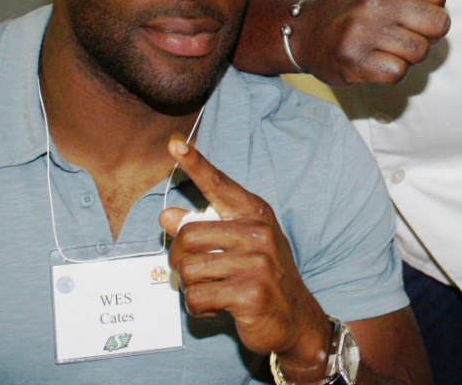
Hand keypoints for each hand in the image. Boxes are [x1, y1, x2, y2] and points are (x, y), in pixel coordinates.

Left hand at [159, 138, 329, 380]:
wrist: (294, 317)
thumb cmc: (262, 276)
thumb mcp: (238, 246)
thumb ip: (204, 229)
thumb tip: (166, 217)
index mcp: (254, 214)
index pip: (219, 184)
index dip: (196, 163)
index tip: (175, 143)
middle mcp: (258, 233)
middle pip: (188, 236)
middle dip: (179, 259)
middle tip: (191, 271)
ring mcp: (257, 262)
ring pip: (189, 269)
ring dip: (190, 286)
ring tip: (210, 290)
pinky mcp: (250, 293)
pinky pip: (198, 297)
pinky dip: (198, 307)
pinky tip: (216, 307)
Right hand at [298, 0, 449, 85]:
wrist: (304, 33)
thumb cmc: (347, 1)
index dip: (432, 5)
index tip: (413, 8)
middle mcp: (373, 2)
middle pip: (438, 25)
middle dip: (428, 34)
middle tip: (406, 32)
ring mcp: (362, 32)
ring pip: (419, 52)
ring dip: (408, 54)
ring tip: (388, 45)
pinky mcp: (354, 61)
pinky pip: (397, 73)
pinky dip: (390, 71)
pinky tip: (376, 59)